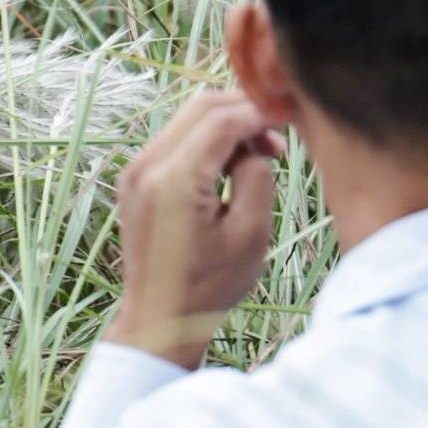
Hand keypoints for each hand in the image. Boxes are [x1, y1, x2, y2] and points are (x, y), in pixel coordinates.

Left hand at [105, 79, 290, 359]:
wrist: (160, 321)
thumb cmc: (209, 287)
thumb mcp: (251, 233)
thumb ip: (256, 175)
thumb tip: (254, 144)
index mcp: (173, 181)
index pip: (222, 119)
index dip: (261, 111)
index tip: (292, 118)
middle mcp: (146, 167)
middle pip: (202, 107)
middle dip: (245, 112)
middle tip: (278, 140)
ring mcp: (136, 170)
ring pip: (189, 119)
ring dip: (227, 126)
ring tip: (260, 156)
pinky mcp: (136, 179)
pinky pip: (177, 140)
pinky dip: (208, 141)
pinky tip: (231, 166)